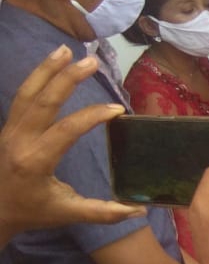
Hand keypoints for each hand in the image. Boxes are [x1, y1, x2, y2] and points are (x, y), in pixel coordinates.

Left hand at [0, 46, 143, 243]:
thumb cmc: (32, 212)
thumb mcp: (67, 213)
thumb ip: (103, 212)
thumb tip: (140, 211)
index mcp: (35, 161)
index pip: (66, 130)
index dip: (92, 116)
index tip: (117, 110)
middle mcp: (20, 141)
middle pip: (42, 102)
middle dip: (66, 79)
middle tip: (90, 61)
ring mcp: (10, 131)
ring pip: (26, 93)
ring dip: (46, 70)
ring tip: (65, 50)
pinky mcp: (8, 127)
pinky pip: (22, 97)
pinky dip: (36, 78)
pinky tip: (51, 64)